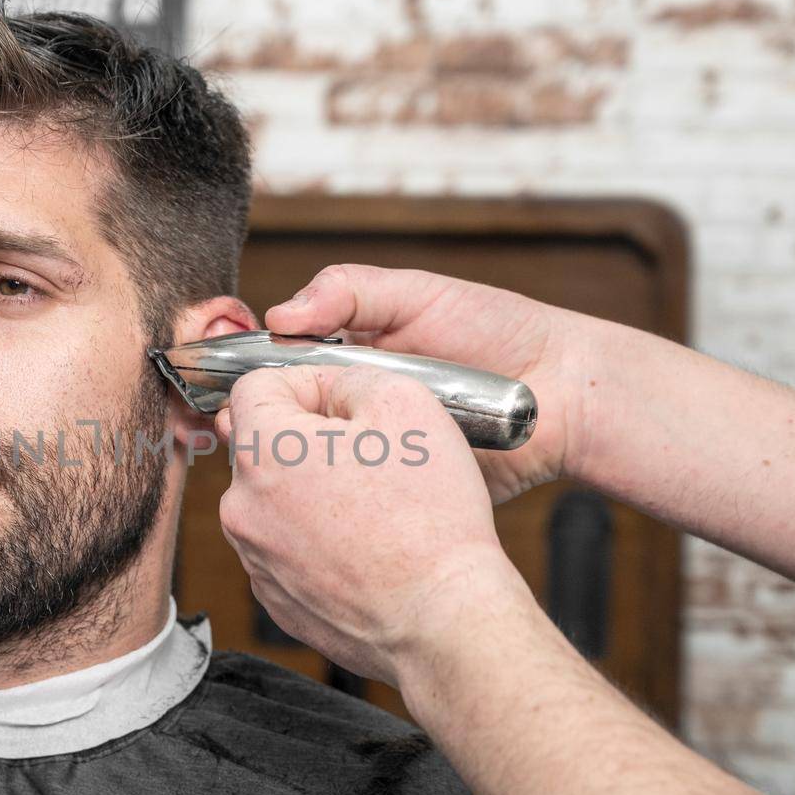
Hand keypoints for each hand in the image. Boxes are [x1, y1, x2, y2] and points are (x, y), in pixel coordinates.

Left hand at [213, 363, 533, 685]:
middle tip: (370, 455)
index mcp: (261, 451)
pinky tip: (366, 547)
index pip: (254, 386)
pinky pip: (289, 548)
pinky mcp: (276, 599)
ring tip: (375, 507)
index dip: (305, 383)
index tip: (344, 403)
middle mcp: (241, 507)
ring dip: (313, 491)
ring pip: (276, 500)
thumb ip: (348, 377)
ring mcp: (255, 560)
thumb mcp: (404, 403)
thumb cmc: (428, 517)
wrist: (442, 619)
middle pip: (263, 446)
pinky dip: (318, 540)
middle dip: (309, 439)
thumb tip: (328, 390)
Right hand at [265, 263, 597, 503]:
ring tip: (276, 463)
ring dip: (295, 469)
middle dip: (262, 429)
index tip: (228, 389)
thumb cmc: (498, 332)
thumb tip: (281, 316)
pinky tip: (320, 500)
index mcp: (352, 360)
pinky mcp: (402, 494)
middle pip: (288, 425)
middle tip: (241, 430)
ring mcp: (378, 454)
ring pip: (316, 468)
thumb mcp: (418, 295)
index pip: (281, 372)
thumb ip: (349, 292)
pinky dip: (339, 502)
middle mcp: (357, 409)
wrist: (565, 394)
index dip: (251, 383)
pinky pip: (360, 503)